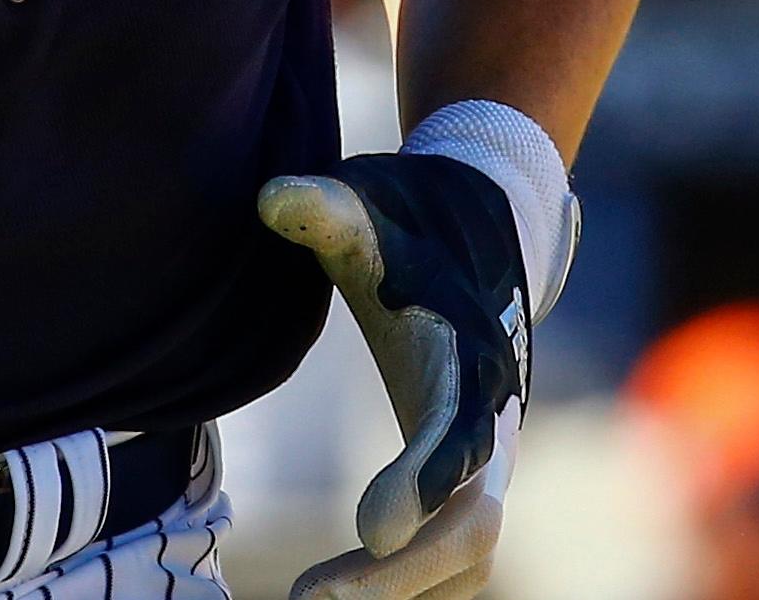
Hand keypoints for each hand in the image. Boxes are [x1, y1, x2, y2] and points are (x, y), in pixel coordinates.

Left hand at [257, 149, 538, 599]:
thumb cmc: (407, 228)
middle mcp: (490, 422)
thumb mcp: (365, 207)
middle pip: (471, 524)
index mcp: (467, 358)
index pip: (459, 431)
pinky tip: (339, 597)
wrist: (480, 236)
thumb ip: (321, 208)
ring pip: (467, 558)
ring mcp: (485, 462)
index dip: (423, 478)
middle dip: (401, 576)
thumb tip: (268, 198)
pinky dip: (407, 590)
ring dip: (397, 593)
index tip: (371, 528)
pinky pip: (453, 563)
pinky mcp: (467, 485)